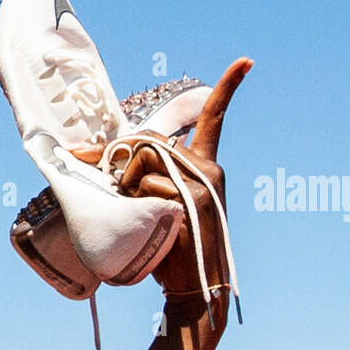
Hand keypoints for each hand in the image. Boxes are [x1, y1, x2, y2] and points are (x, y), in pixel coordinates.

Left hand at [115, 58, 252, 305]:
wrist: (191, 288)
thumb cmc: (169, 248)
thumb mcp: (158, 204)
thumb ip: (146, 178)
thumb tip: (106, 158)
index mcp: (206, 166)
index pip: (214, 119)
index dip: (227, 89)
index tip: (245, 62)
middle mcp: (209, 168)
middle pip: (151, 139)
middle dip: (120, 157)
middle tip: (103, 176)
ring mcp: (204, 182)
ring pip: (145, 158)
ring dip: (127, 182)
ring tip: (139, 210)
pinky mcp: (194, 198)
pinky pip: (148, 183)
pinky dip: (137, 202)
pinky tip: (155, 222)